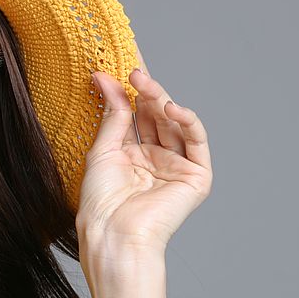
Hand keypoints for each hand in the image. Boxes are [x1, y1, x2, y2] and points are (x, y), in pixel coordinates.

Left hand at [75, 43, 212, 252]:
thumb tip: (105, 79)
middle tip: (133, 71)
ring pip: (173, 123)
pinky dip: (187, 120)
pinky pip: (196, 140)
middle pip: (154, 116)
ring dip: (160, 99)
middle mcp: (155, 158)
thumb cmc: (102, 201)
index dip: (131, 91)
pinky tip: (171, 107)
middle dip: (145, 92)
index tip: (121, 63)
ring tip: (143, 82)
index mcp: (131, 155)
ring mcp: (176, 166)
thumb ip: (112, 115)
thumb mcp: (103, 150)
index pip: (135, 114)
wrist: (114, 234)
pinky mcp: (196, 176)